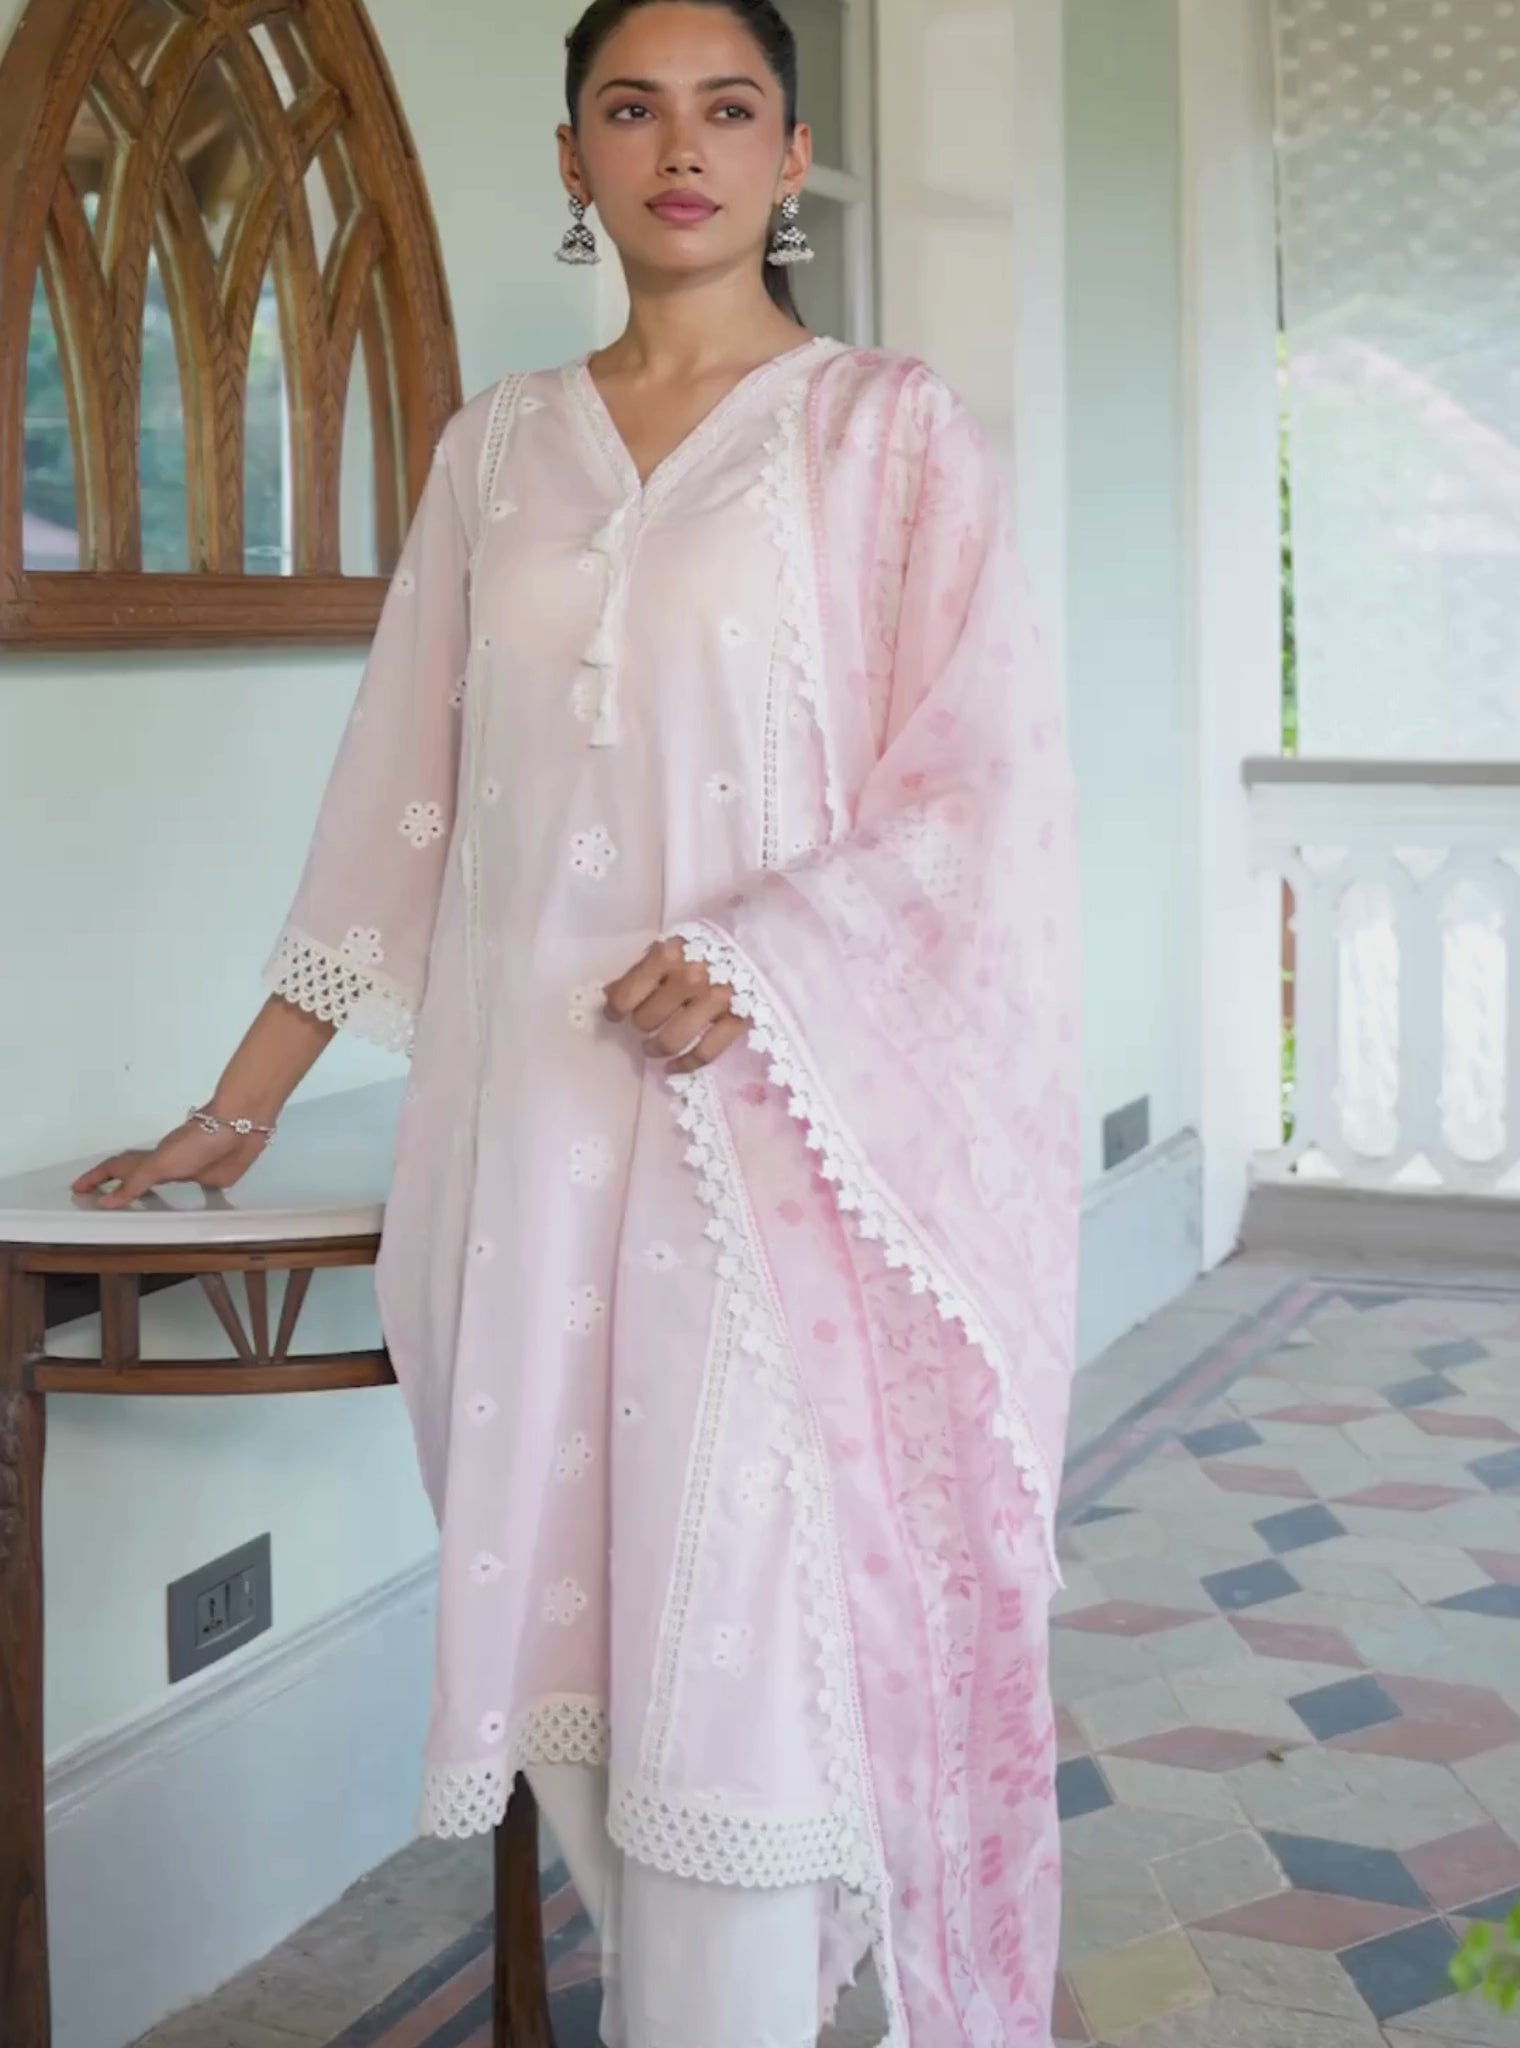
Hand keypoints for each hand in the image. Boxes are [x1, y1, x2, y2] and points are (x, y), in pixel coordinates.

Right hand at [71, 1117, 269, 1210]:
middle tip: (98, 1200)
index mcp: (150, 1160)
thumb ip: (135, 1184)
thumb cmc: (197, 1141)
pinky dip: (181, 1200)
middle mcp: (166, 1165)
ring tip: (134, 1208)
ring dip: (146, 1193)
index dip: (96, 1179)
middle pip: (135, 1176)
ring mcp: (188, 1171)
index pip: (117, 1170)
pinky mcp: (211, 1178)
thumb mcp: (160, 1164)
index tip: (76, 1190)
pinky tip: (184, 1209)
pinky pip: (192, 1194)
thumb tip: (103, 1202)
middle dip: (115, 1186)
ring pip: (161, 1183)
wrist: (238, 1126)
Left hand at [603, 938, 748, 1074]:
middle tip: (644, 1024)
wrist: (763, 940)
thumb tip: (610, 995)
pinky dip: (685, 1065)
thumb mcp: (673, 945)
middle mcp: (690, 978)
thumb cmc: (710, 941)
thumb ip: (643, 969)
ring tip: (652, 1048)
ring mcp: (716, 1000)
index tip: (614, 1014)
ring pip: (671, 1040)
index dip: (615, 1009)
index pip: (626, 996)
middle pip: (646, 1020)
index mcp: (669, 954)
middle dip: (640, 1025)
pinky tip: (673, 1068)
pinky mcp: (738, 1019)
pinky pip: (704, 1053)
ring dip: (655, 1048)